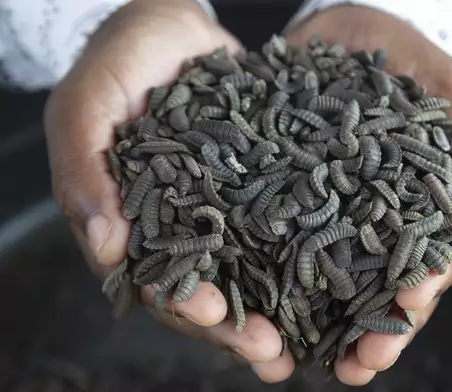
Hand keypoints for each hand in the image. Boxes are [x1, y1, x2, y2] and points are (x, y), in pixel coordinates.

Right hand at [44, 0, 290, 382]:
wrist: (172, 24)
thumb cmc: (119, 60)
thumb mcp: (87, 105)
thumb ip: (84, 172)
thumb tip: (104, 249)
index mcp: (132, 224)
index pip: (154, 279)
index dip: (183, 302)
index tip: (216, 313)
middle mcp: (181, 228)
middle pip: (208, 290)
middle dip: (237, 326)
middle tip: (271, 354)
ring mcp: (224, 212)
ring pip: (249, 274)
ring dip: (275, 311)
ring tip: (305, 344)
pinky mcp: (261, 189)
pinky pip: (282, 230)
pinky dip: (303, 261)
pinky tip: (332, 282)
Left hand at [285, 5, 451, 384]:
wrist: (336, 31)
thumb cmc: (398, 54)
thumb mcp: (439, 85)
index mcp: (422, 202)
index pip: (431, 256)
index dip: (423, 288)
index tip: (408, 309)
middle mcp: (379, 220)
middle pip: (384, 286)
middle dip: (378, 328)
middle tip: (361, 367)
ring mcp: (334, 217)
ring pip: (338, 283)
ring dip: (330, 326)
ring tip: (317, 363)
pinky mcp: (290, 206)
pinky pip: (285, 251)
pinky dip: (280, 287)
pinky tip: (267, 316)